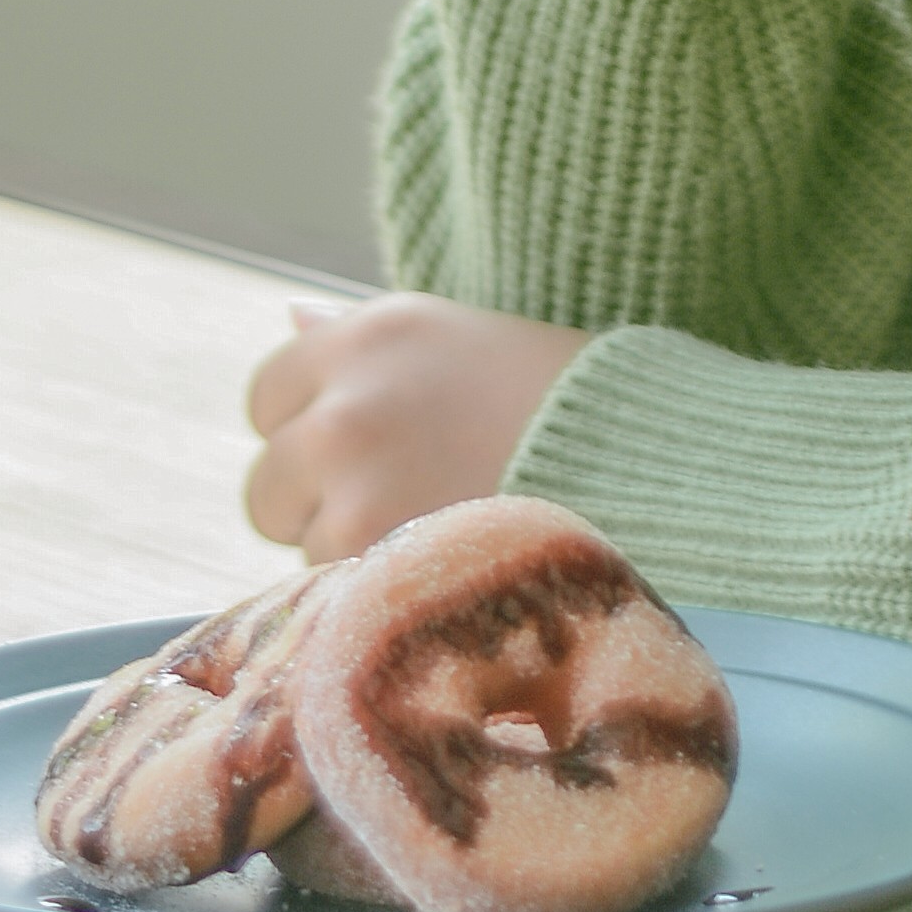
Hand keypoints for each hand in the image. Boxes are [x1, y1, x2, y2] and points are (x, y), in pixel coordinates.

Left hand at [242, 293, 589, 560]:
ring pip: (304, 547)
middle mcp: (347, 404)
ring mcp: (354, 486)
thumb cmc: (557, 399)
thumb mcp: (455, 336)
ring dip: (351, 554)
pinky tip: (442, 569)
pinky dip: (379, 594)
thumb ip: (363, 340)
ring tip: (439, 534)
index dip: (310, 431)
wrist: (643, 464)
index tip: (366, 451)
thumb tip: (290, 317)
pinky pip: (338, 593)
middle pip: (268, 482)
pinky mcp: (375, 560)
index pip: (268, 397)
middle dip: (316, 504)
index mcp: (368, 335)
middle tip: (402, 504)